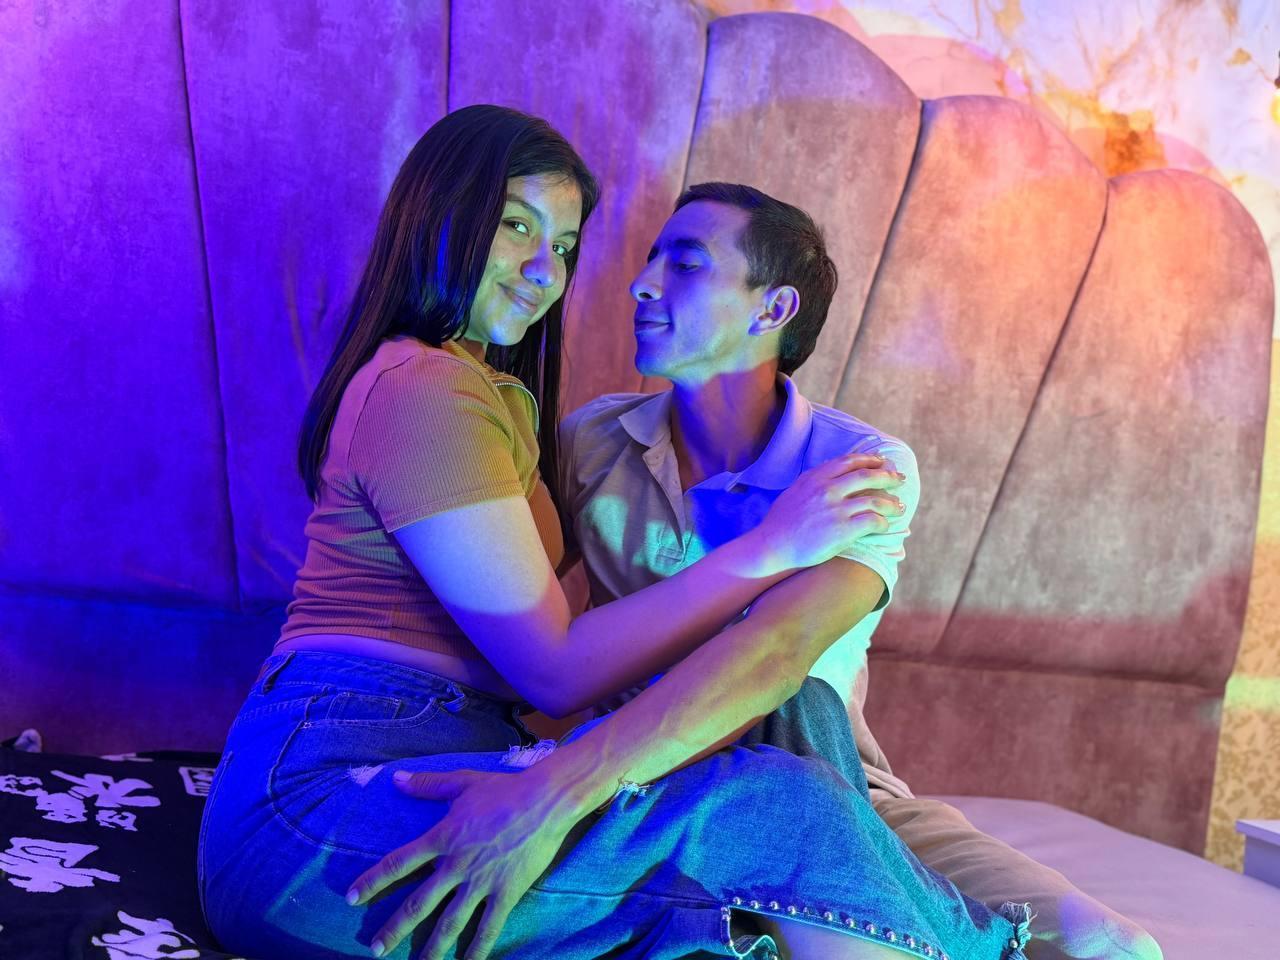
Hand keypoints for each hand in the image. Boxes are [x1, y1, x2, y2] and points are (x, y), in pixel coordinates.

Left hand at [346, 766, 580, 959]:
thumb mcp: (462, 782)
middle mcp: (456, 864)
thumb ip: (427, 784)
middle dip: (394, 928)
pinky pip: (488, 927)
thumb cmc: (504, 789)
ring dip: (431, 949)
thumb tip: (396, 779)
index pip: (398, 863)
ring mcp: (481, 881)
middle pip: (417, 903)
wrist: (545, 800)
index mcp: (442, 837)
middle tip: (375, 949)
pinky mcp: (506, 891)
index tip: (352, 898)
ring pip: (449, 922)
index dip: (373, 881)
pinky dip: (477, 949)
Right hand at [752, 452, 905, 573]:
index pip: (850, 461)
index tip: (882, 460)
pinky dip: (883, 522)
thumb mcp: (795, 490)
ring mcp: (836, 510)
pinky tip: (885, 526)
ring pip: (875, 500)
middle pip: (867, 476)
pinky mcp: (842, 530)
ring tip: (900, 507)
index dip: (870, 459)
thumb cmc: (781, 521)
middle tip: (900, 479)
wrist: (773, 545)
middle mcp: (827, 489)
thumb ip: (815, 480)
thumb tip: (832, 474)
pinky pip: (872, 521)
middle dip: (888, 476)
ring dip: (892, 503)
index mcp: (816, 477)